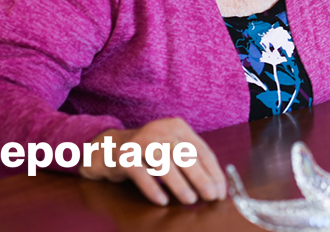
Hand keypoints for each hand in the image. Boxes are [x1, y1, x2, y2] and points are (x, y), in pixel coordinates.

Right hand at [80, 117, 225, 205]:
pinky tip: (162, 201)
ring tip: (190, 200)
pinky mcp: (125, 156)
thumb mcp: (171, 148)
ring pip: (165, 165)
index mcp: (178, 127)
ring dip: (180, 184)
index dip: (213, 172)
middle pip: (186, 157)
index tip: (221, 190)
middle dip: (202, 178)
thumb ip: (190, 159)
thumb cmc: (148, 152)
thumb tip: (215, 183)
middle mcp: (161, 130)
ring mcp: (141, 141)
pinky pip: (141, 174)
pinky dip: (153, 189)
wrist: (108, 147)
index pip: (201, 150)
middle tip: (212, 196)